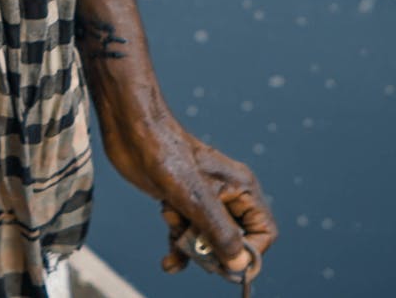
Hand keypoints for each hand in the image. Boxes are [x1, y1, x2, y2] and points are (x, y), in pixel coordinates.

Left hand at [103, 116, 276, 278]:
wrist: (131, 130)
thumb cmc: (167, 155)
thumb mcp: (196, 199)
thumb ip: (220, 233)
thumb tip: (238, 265)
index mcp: (242, 189)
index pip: (264, 232)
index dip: (250, 253)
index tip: (227, 265)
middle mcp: (227, 196)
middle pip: (235, 241)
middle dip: (214, 252)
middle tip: (195, 253)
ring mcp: (204, 201)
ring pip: (208, 241)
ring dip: (191, 250)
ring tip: (173, 235)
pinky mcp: (182, 204)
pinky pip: (189, 236)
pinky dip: (179, 249)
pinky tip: (169, 262)